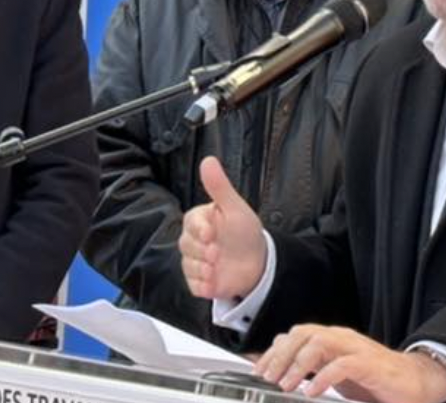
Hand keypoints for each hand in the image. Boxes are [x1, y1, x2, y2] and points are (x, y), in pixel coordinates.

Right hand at [179, 157, 266, 299]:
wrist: (258, 261)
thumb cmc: (244, 231)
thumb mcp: (235, 207)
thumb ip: (219, 187)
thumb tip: (208, 160)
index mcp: (199, 221)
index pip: (191, 223)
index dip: (200, 229)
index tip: (212, 233)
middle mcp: (193, 241)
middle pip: (187, 246)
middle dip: (203, 251)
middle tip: (217, 252)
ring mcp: (195, 262)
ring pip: (189, 266)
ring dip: (203, 269)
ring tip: (217, 268)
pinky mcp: (199, 282)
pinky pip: (194, 286)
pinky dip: (203, 286)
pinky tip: (214, 282)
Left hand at [253, 325, 445, 402]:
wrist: (414, 381)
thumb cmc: (374, 379)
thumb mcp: (334, 374)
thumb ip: (310, 370)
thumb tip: (280, 374)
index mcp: (331, 340)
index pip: (294, 336)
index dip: (273, 352)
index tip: (258, 372)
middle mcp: (341, 339)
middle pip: (302, 334)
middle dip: (280, 356)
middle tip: (267, 379)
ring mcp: (356, 348)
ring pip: (319, 343)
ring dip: (298, 364)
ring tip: (286, 385)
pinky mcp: (369, 364)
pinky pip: (342, 364)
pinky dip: (324, 376)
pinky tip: (312, 391)